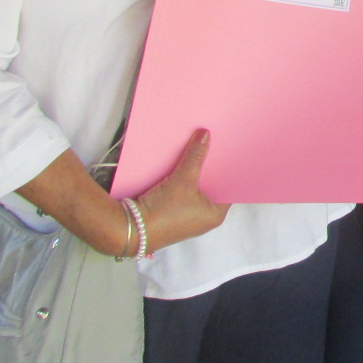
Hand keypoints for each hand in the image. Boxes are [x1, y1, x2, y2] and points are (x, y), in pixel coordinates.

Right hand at [131, 129, 230, 252]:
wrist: (130, 229)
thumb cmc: (164, 210)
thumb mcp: (182, 180)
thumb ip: (195, 156)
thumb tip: (205, 134)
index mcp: (216, 215)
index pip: (229, 187)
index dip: (230, 169)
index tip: (231, 150)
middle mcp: (204, 218)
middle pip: (212, 187)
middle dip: (211, 168)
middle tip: (216, 144)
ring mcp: (188, 217)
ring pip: (196, 189)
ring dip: (195, 173)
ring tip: (201, 149)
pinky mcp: (172, 214)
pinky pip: (183, 193)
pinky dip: (183, 180)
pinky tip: (183, 163)